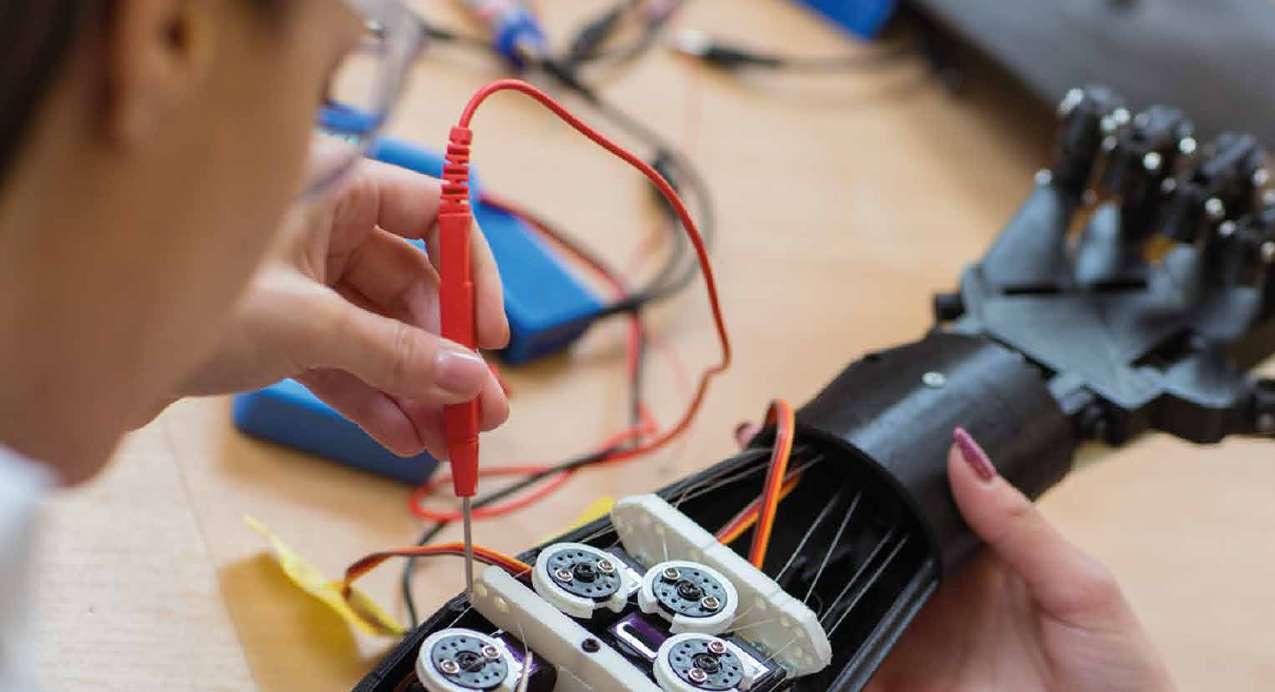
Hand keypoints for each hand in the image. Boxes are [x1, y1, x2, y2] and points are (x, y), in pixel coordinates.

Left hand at [176, 160, 510, 457]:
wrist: (86, 352)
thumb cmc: (182, 298)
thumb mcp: (311, 326)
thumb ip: (400, 353)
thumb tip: (472, 380)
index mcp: (332, 184)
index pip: (433, 214)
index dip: (473, 274)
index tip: (494, 335)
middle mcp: (322, 223)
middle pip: (412, 287)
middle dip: (447, 355)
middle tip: (482, 411)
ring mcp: (300, 276)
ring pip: (380, 330)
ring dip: (416, 387)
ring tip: (449, 442)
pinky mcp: (279, 324)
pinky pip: (344, 358)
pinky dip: (371, 396)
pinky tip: (401, 439)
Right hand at [730, 425, 1173, 691]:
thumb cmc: (1122, 679)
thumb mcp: (1084, 590)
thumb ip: (1021, 524)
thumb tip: (964, 450)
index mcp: (982, 555)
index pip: (917, 502)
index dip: (877, 475)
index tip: (834, 442)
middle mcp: (940, 593)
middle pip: (868, 546)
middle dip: (822, 517)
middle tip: (781, 486)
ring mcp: (916, 641)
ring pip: (846, 599)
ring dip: (809, 576)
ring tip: (774, 542)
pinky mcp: (898, 682)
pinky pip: (848, 661)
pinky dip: (818, 646)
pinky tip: (797, 621)